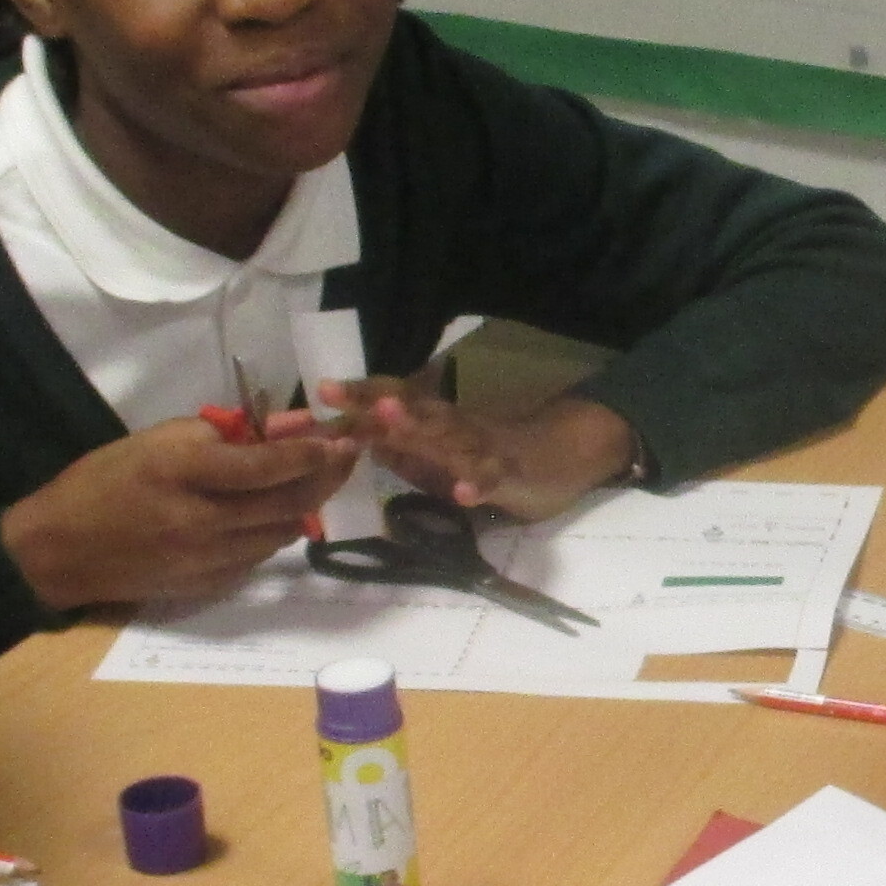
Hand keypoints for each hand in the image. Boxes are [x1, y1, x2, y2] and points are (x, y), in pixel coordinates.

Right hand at [0, 413, 361, 610]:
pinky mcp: (208, 585)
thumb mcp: (156, 439)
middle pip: (286, 503)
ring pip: (281, 534)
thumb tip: (280, 430)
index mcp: (181, 472)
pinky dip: (274, 533)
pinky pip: (259, 557)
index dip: (309, 454)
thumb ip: (221, 435)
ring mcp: (206, 559)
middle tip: (347, 458)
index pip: (264, 466)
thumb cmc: (104, 481)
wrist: (61, 550)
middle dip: (325, 479)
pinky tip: (274, 515)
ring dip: (305, 507)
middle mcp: (199, 520)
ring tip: (317, 482)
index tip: (336, 439)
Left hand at [354, 381, 640, 522]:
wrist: (569, 454)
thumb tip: (365, 443)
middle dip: (370, 400)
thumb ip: (409, 454)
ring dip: (417, 426)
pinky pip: (493, 477)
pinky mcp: (513, 472)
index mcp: (437, 426)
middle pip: (409, 407)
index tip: (315, 397)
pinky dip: (477, 483)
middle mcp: (455, 427)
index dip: (355, 401)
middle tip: (332, 391)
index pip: (392, 404)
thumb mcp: (447, 459)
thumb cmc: (502, 458)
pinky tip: (461, 494)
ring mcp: (484, 447)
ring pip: (448, 433)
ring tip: (387, 422)